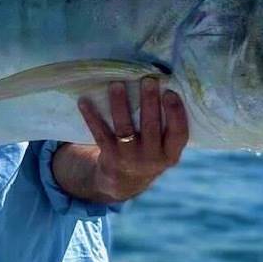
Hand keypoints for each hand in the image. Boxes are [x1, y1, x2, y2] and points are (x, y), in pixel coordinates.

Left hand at [76, 77, 188, 201]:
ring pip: (124, 129)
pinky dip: (91, 116)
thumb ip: (166, 125)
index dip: (175, 113)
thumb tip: (165, 83)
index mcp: (170, 154)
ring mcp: (129, 158)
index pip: (178, 133)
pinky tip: (84, 101)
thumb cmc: (149, 151)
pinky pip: (99, 133)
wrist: (125, 181)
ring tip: (116, 84)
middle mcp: (152, 158)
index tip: (170, 92)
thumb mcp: (164, 147)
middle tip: (148, 80)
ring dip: (120, 105)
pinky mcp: (109, 156)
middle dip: (149, 102)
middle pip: (151, 127)